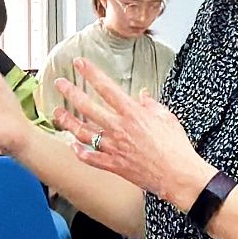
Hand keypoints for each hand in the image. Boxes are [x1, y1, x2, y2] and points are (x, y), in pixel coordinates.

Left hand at [54, 58, 212, 210]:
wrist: (179, 176)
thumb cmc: (176, 147)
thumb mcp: (167, 117)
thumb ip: (151, 104)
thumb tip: (142, 95)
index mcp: (133, 113)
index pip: (106, 87)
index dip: (90, 72)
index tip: (79, 63)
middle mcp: (119, 128)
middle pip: (87, 107)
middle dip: (71, 92)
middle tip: (60, 84)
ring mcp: (114, 147)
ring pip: (83, 132)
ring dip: (68, 121)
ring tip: (58, 113)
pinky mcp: (114, 165)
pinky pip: (91, 158)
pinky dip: (79, 152)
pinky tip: (72, 146)